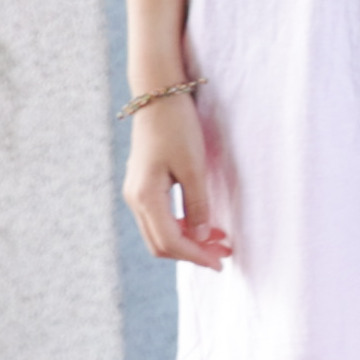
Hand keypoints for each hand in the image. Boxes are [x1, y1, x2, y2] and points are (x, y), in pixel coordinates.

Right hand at [123, 94, 234, 267]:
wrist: (157, 98)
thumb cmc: (177, 128)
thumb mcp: (194, 166)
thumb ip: (197, 204)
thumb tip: (202, 236)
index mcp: (145, 196)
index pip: (170, 241)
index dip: (196, 255)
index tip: (221, 262)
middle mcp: (135, 199)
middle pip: (161, 243)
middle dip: (193, 253)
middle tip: (224, 254)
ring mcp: (136, 193)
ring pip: (160, 233)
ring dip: (188, 242)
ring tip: (220, 242)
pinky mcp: (143, 187)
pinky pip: (159, 219)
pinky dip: (181, 227)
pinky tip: (203, 226)